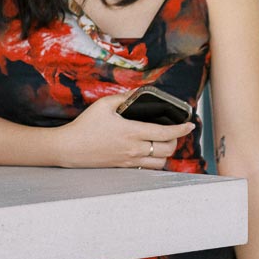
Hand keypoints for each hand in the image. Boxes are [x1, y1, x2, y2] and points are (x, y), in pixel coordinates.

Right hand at [55, 95, 194, 168]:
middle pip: (167, 149)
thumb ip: (125, 96)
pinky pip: (146, 168)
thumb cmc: (85, 125)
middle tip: (175, 131)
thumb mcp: (104, 104)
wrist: (68, 148)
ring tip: (164, 142)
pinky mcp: (123, 168)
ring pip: (159, 162)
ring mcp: (129, 161)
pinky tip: (150, 152)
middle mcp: (133, 149)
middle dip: (176, 140)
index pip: (165, 133)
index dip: (182, 129)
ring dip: (166, 153)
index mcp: (132, 132)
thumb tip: (140, 90)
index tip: (190, 124)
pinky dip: (154, 161)